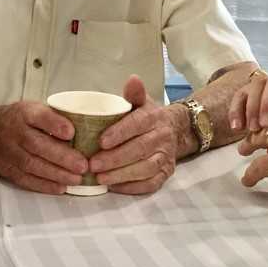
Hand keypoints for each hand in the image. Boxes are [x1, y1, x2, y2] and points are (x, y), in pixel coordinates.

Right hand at [0, 101, 86, 194]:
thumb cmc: (16, 119)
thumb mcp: (32, 108)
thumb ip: (53, 117)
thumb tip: (85, 130)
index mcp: (24, 113)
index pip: (39, 117)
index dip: (55, 124)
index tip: (72, 133)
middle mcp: (14, 132)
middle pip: (38, 145)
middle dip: (62, 157)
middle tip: (83, 165)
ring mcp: (8, 152)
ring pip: (32, 165)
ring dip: (57, 174)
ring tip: (77, 179)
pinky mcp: (6, 169)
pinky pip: (25, 179)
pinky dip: (44, 185)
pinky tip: (60, 187)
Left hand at [90, 75, 177, 194]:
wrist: (175, 130)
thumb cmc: (147, 117)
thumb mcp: (141, 102)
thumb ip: (134, 93)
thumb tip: (132, 79)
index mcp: (154, 117)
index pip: (137, 124)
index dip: (119, 133)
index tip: (100, 141)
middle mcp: (163, 137)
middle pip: (139, 149)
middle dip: (115, 159)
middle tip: (92, 164)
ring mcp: (166, 157)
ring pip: (145, 169)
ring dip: (121, 175)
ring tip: (100, 178)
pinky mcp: (166, 173)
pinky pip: (151, 184)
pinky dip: (132, 187)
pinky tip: (114, 187)